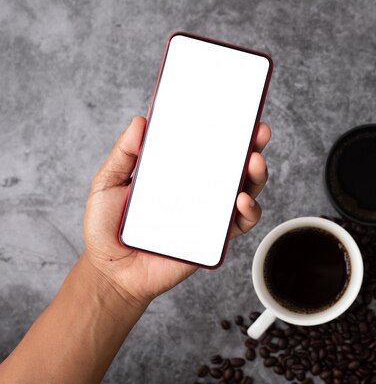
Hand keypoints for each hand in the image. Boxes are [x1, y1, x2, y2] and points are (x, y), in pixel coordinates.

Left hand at [83, 117, 270, 307]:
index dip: (226, 129)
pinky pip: (241, 223)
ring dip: (256, 175)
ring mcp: (210, 214)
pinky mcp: (215, 239)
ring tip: (254, 162)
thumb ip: (124, 154)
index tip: (238, 111)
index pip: (208, 147)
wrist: (111, 272)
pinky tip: (242, 200)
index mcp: (179, 173)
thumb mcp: (108, 184)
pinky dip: (250, 210)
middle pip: (235, 165)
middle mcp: (200, 191)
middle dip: (253, 145)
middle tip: (259, 132)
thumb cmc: (108, 228)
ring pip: (246, 190)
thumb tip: (140, 121)